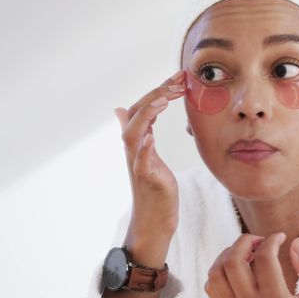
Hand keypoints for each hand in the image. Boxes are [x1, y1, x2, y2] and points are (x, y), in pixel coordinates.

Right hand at [114, 70, 185, 265]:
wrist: (154, 220)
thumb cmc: (153, 186)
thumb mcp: (146, 154)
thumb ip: (137, 130)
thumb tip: (119, 109)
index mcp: (138, 140)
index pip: (141, 107)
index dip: (158, 90)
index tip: (179, 77)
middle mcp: (134, 149)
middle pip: (135, 115)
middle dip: (155, 94)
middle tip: (178, 81)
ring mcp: (138, 164)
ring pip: (132, 135)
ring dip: (146, 116)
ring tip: (164, 101)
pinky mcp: (147, 180)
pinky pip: (140, 163)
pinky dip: (144, 149)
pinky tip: (151, 137)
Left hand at [205, 233, 298, 297]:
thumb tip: (295, 243)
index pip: (265, 257)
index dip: (272, 240)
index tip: (280, 237)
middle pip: (233, 260)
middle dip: (245, 241)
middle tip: (260, 240)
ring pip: (216, 272)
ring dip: (228, 254)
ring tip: (247, 253)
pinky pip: (212, 287)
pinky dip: (220, 271)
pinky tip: (238, 270)